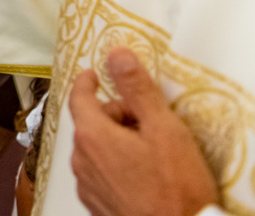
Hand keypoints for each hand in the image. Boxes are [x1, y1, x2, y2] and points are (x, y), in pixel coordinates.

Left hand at [68, 47, 218, 215]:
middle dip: (116, 116)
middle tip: (149, 124)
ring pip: (96, 150)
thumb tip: (117, 54)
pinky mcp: (97, 206)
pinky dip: (116, 167)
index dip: (87, 80)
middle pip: (91, 124)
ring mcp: (87, 186)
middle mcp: (81, 160)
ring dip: (117, 143)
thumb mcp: (164, 129)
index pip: (78, 96)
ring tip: (152, 154)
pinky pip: (101, 174)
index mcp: (92, 135)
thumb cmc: (175, 187)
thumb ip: (138, 89)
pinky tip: (145, 176)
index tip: (94, 73)